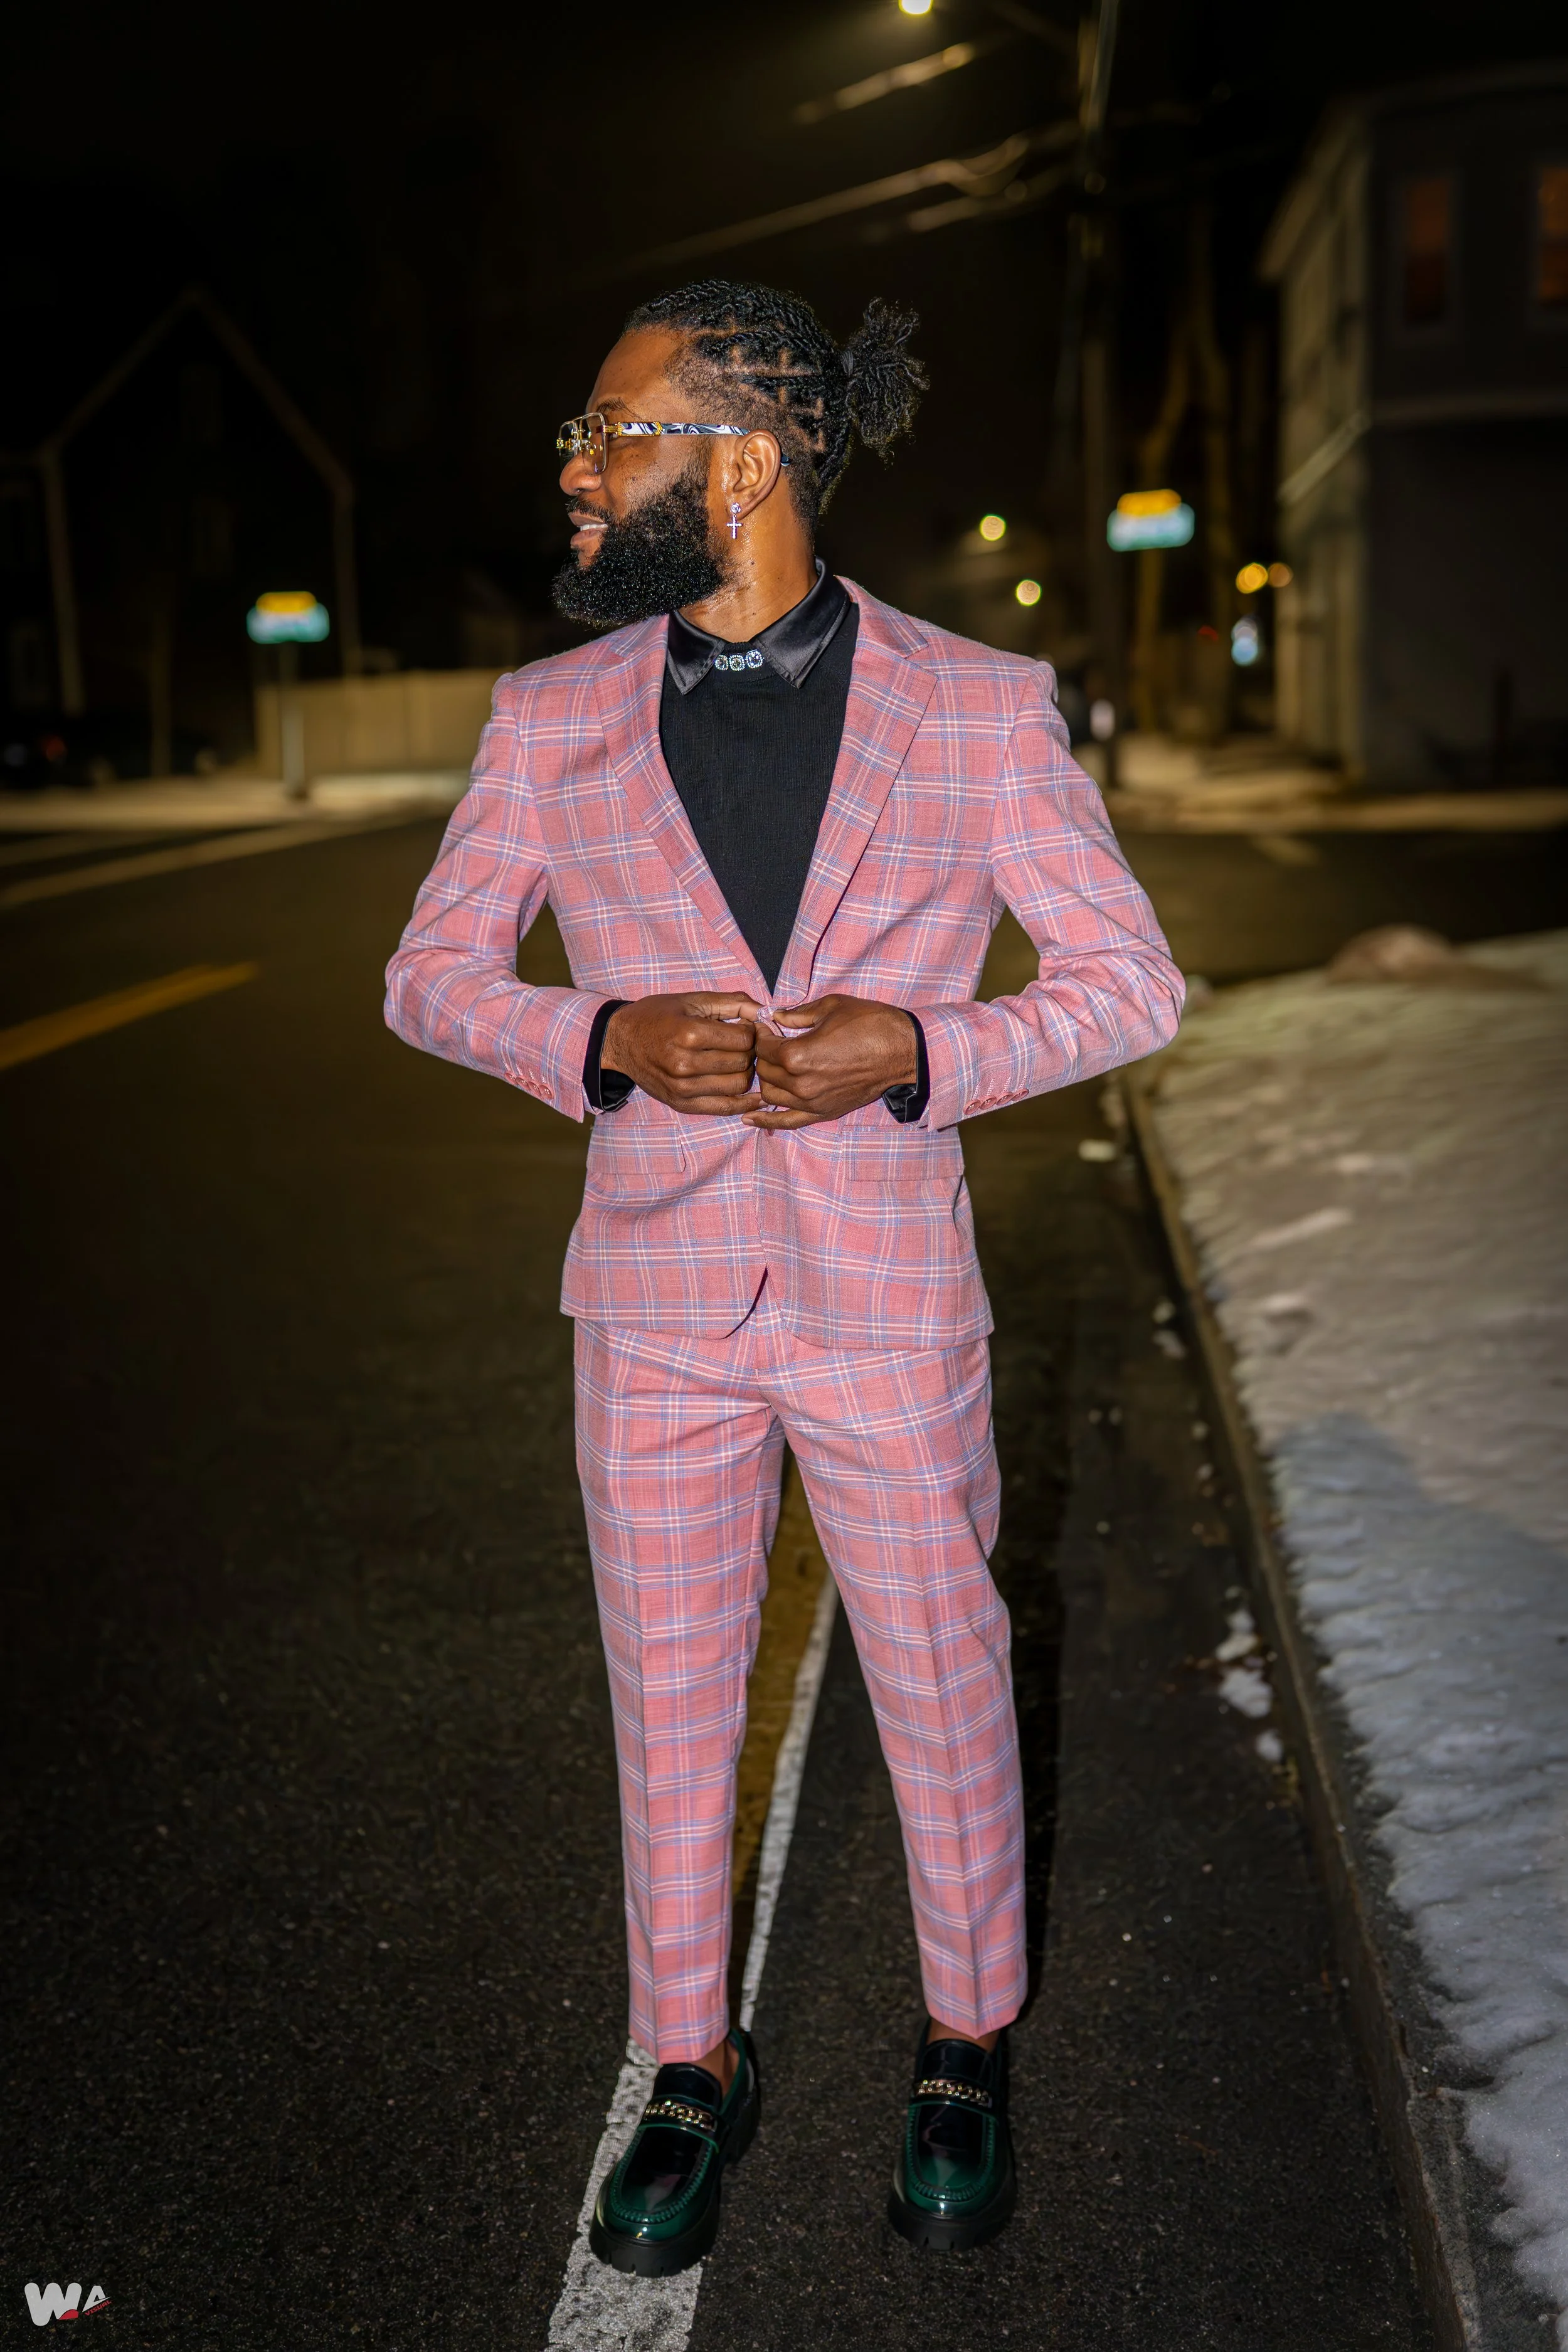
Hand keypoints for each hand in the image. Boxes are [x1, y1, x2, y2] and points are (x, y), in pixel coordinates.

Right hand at [602, 994, 761, 1116]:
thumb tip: (767, 1012)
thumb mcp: (692, 1000)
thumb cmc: (658, 1016)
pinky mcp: (682, 1104)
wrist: (620, 1041)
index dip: (752, 1031)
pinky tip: (754, 1094)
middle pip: (743, 1062)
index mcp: (688, 1033)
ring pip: (739, 1085)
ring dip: (747, 1073)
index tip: (745, 1027)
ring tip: (738, 1061)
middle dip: (751, 1051)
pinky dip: (744, 1101)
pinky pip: (725, 1107)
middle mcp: (685, 1064)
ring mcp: (682, 1088)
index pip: (744, 1039)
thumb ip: (733, 1003)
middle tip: (743, 1044)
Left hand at [747, 995, 917, 1129]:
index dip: (762, 1033)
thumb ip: (797, 1013)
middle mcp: (801, 1083)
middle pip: (764, 1071)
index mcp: (797, 1055)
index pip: (763, 1046)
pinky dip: (766, 1121)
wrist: (902, 1050)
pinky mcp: (823, 1112)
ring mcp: (811, 1102)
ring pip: (770, 1095)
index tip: (767, 1025)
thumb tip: (775, 1016)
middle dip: (764, 1055)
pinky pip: (787, 1121)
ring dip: (768, 1079)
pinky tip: (750, 1118)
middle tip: (773, 1042)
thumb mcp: (830, 1006)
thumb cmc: (869, 1023)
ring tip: (774, 1065)